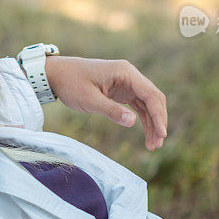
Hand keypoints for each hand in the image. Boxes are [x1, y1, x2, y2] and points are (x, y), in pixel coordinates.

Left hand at [44, 56, 166, 150]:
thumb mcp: (89, 99)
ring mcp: (126, 82)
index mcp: (125, 72)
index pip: (150, 94)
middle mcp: (129, 75)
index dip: (159, 115)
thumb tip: (133, 122)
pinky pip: (138, 106)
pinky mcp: (121, 90)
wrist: (57, 74)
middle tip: (158, 144)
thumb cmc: (71, 83)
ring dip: (152, 123)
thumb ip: (111, 110)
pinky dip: (143, 120)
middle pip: (153, 99)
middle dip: (158, 121)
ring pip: (147, 104)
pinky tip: (146, 136)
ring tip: (153, 146)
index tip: (162, 134)